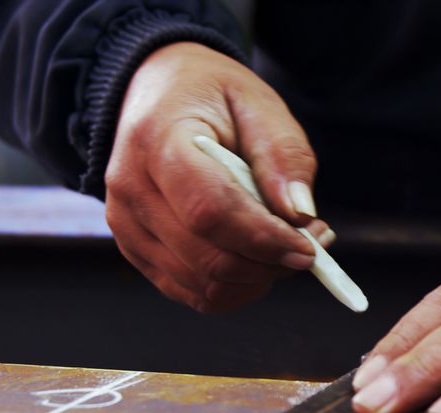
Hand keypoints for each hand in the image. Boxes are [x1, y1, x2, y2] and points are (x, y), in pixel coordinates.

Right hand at [105, 42, 333, 311]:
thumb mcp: (259, 104)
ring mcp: (127, 225)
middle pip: (208, 258)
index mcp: (157, 140)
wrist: (156, 92)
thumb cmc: (210, 95)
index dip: (266, 238)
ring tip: (289, 244)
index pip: (210, 211)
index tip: (310, 246)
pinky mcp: (136, 250)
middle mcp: (130, 189)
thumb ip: (283, 155)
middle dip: (272, 263)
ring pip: (203, 285)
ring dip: (259, 278)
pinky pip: (193, 292)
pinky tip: (260, 258)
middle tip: (313, 243)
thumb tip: (301, 214)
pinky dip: (237, 287)